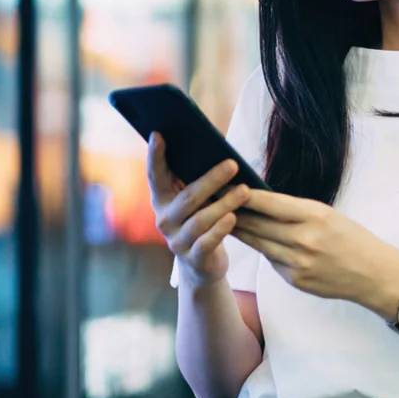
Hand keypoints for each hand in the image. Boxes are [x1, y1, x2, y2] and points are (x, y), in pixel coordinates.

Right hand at [147, 133, 251, 288]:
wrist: (202, 263)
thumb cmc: (202, 220)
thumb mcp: (195, 201)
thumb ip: (196, 180)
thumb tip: (219, 153)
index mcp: (161, 199)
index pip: (155, 175)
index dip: (154, 156)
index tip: (158, 134)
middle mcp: (163, 219)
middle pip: (187, 197)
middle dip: (211, 180)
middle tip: (233, 164)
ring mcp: (176, 241)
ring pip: (199, 220)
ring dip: (224, 204)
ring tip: (244, 191)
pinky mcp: (192, 258)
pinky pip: (206, 242)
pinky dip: (220, 229)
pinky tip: (233, 218)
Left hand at [232, 190, 398, 317]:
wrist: (374, 274)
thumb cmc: (351, 238)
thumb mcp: (327, 215)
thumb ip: (295, 211)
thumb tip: (260, 202)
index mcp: (315, 217)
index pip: (271, 203)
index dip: (246, 195)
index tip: (227, 186)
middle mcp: (304, 240)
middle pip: (258, 224)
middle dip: (234, 212)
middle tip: (214, 201)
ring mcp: (298, 263)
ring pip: (259, 244)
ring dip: (240, 231)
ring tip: (222, 219)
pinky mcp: (295, 280)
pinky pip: (271, 261)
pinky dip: (263, 250)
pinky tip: (254, 240)